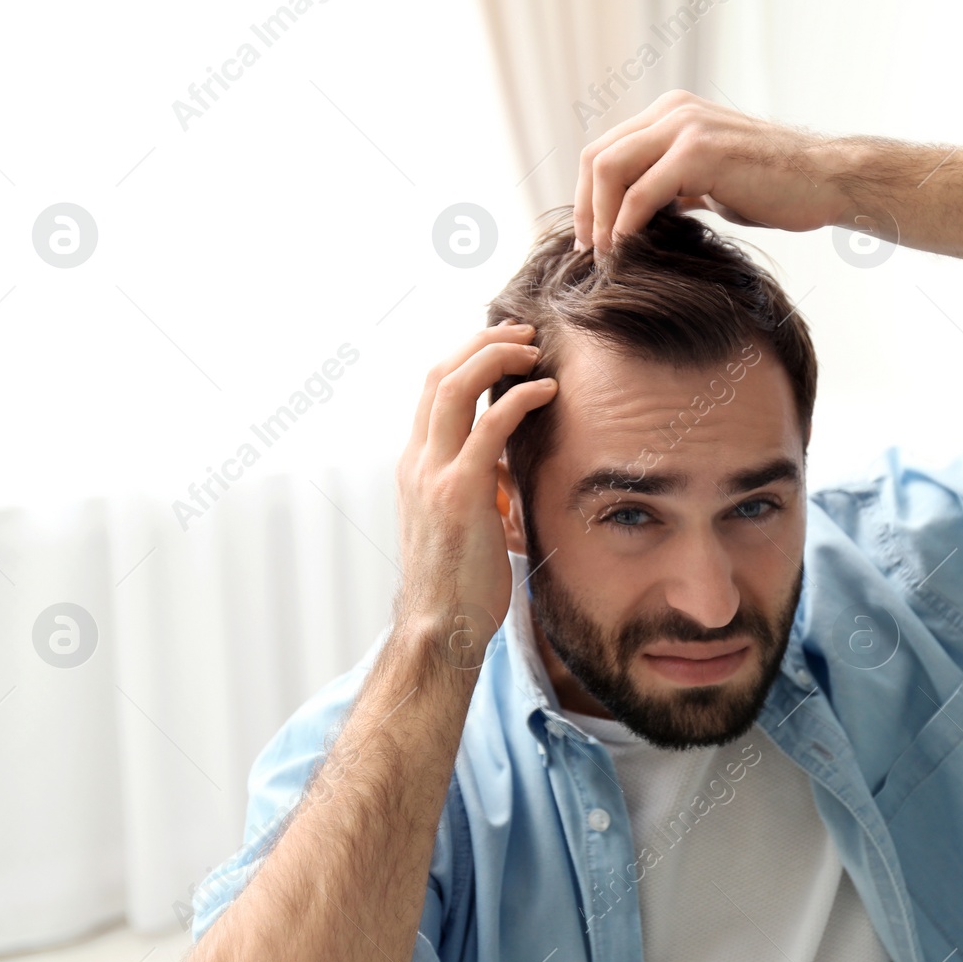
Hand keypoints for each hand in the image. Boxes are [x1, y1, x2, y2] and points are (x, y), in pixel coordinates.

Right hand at [393, 321, 554, 659]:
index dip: (467, 356)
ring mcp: (433, 474)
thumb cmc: (460, 583)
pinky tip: (546, 392)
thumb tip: (504, 464)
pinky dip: (518, 400)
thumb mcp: (466, 520)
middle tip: (523, 332)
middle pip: (439, 374)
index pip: (433, 389)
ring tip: (533, 349)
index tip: (504, 343)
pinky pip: (488, 428)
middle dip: (482, 343)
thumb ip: (477, 484)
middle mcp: (417, 461)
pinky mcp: (459, 493)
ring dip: (496, 357)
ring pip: (454, 387)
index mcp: (416, 465)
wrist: (440, 629)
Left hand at [573, 90, 851, 256]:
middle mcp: (673, 111)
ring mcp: (685, 126)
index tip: (591, 237)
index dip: (587, 195)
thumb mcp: (712, 181)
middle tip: (588, 251)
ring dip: (600, 218)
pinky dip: (625, 225)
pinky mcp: (700, 152)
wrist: (827, 180)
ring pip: (609, 170)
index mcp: (672, 114)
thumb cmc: (776, 187)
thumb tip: (638, 215)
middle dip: (584, 208)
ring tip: (606, 256)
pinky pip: (641, 192)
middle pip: (596, 156)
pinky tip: (628, 250)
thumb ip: (674, 186)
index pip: (606, 149)